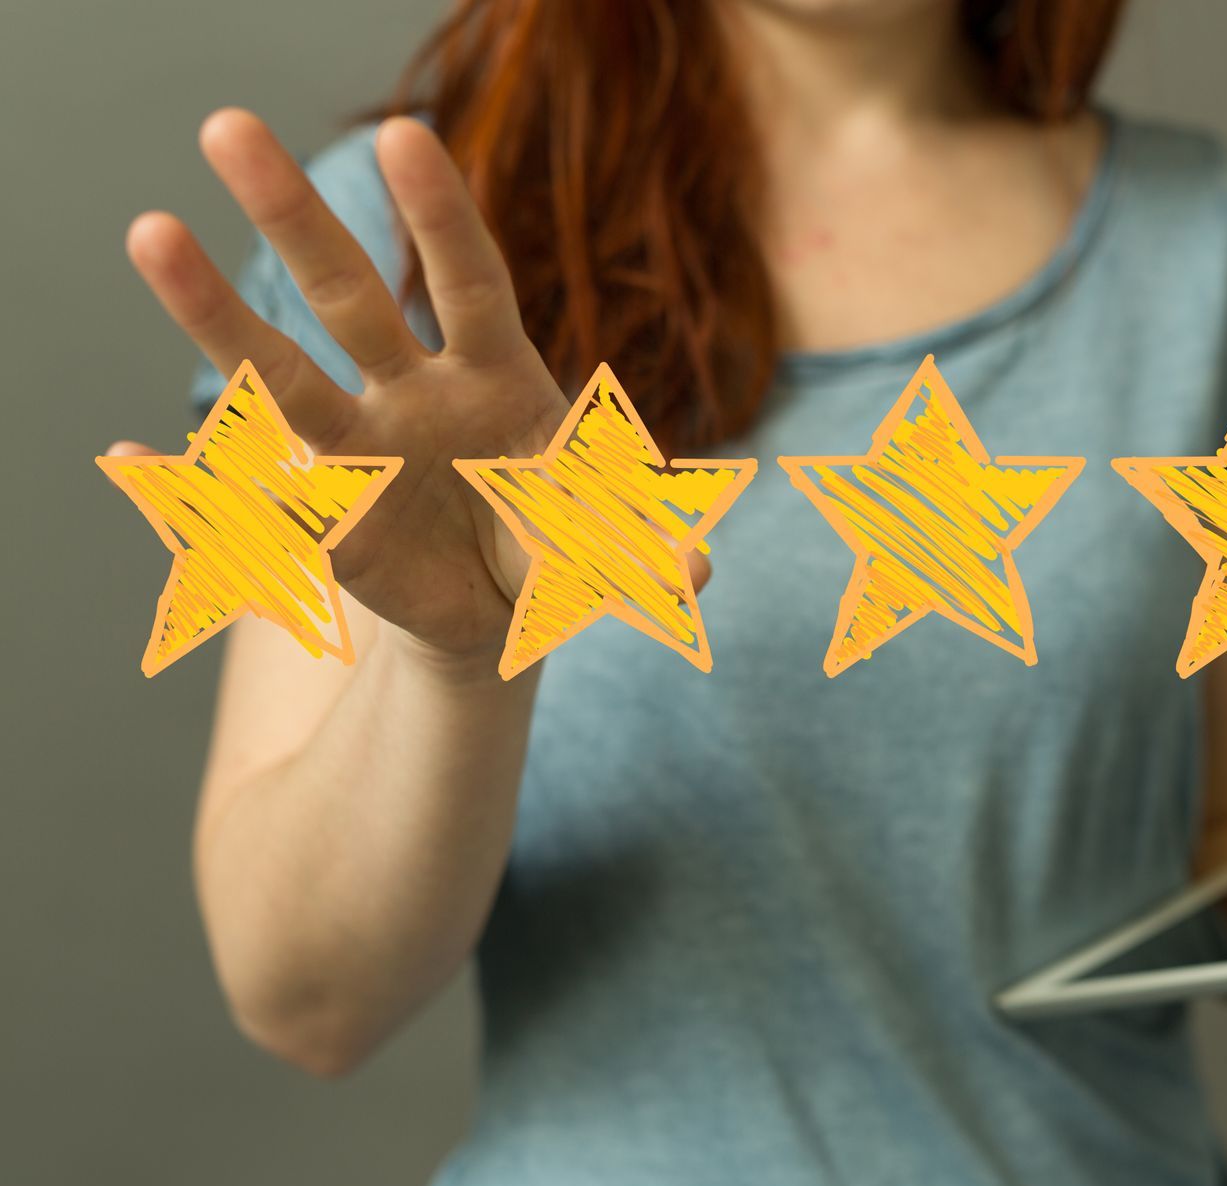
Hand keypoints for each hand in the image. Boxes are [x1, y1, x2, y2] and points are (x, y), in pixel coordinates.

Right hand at [111, 109, 706, 667]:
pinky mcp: (320, 517)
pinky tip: (129, 457)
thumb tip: (694, 569)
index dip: (442, 218)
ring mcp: (359, 449)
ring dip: (217, 311)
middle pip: (351, 296)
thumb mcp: (611, 552)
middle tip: (229, 128)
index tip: (407, 136)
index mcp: (498, 378)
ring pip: (281, 373)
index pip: (470, 283)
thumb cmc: (560, 549)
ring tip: (150, 230)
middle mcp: (414, 394)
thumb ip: (644, 549)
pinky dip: (191, 485)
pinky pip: (253, 497)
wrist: (503, 614)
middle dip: (296, 216)